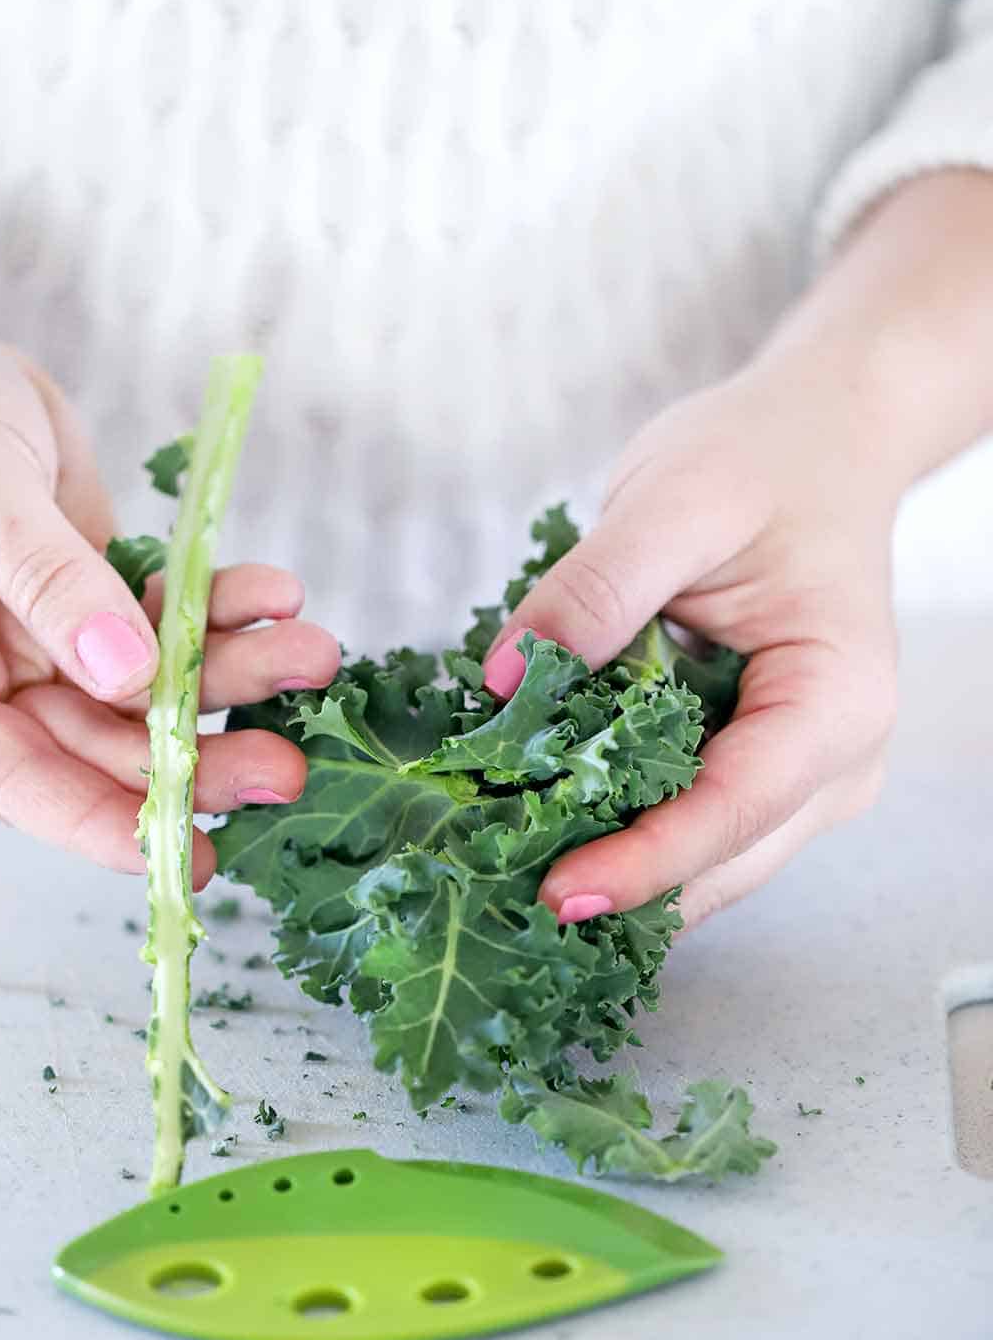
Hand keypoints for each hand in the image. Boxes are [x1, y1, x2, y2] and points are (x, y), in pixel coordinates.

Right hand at [0, 188, 337, 873]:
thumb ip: (48, 581)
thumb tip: (130, 675)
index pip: (8, 780)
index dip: (99, 823)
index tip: (187, 849)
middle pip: (92, 751)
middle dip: (193, 753)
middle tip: (287, 762)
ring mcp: (27, 649)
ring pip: (141, 696)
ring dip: (226, 677)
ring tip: (310, 654)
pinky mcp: (78, 605)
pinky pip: (159, 628)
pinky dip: (217, 615)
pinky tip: (272, 595)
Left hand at [482, 361, 902, 927]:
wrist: (820, 442)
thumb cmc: (766, 460)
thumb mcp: (674, 504)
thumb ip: (593, 591)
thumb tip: (503, 677)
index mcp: (836, 701)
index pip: (733, 811)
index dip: (642, 863)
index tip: (555, 893)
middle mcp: (837, 761)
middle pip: (722, 863)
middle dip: (621, 888)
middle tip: (501, 897)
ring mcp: (805, 778)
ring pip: (707, 867)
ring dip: (618, 875)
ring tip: (509, 875)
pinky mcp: (763, 773)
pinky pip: (692, 831)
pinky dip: (624, 837)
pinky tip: (546, 836)